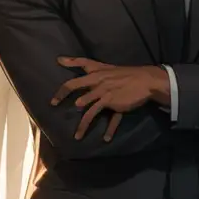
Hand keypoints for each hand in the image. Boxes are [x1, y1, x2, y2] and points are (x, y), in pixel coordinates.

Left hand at [53, 58, 169, 141]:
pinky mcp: (114, 104)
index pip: (77, 68)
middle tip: (53, 104)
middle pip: (75, 87)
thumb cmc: (125, 74)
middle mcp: (98, 82)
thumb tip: (61, 60)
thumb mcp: (105, 67)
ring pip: (90, 111)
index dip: (65, 75)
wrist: (145, 80)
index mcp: (96, 72)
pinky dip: (110, 129)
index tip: (53, 90)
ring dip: (83, 125)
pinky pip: (111, 119)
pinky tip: (106, 138)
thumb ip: (84, 65)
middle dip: (62, 96)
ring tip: (77, 136)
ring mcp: (105, 94)